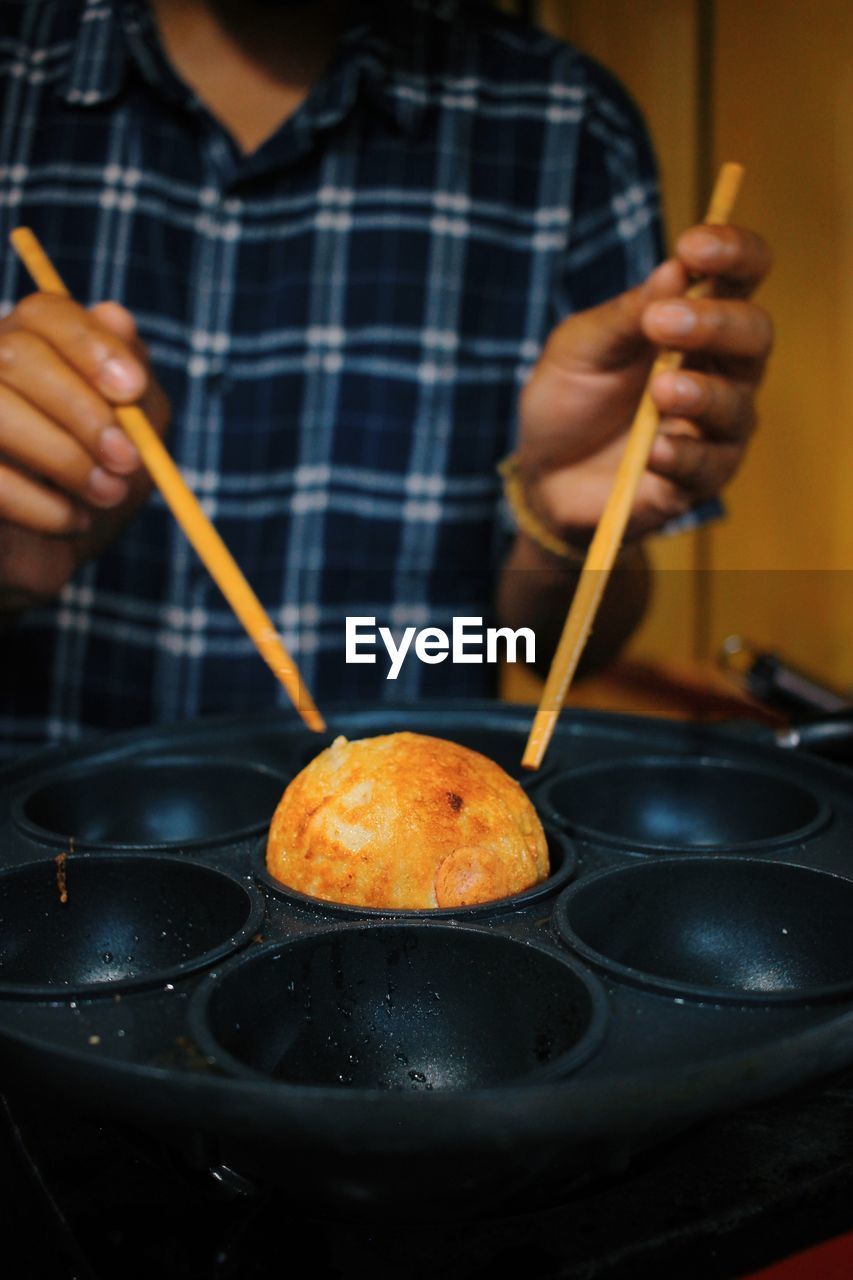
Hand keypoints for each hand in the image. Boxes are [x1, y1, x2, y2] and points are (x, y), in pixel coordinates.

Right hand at [0, 294, 169, 612]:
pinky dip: (40, 503)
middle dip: (84, 411)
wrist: (49, 556)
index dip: (91, 345)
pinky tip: (70, 519)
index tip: (133, 390)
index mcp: (24, 346)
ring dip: (66, 458)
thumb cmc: (94, 486)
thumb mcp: (134, 436)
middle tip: (127, 460)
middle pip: (16, 353)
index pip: (45, 313)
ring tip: (107, 494)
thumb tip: (116, 316)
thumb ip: (134, 384)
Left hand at [517, 224, 772, 543]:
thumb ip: (624, 315)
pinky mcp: (699, 479)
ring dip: (702, 393)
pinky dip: (683, 455)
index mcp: (698, 322)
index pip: (742, 275)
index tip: (692, 245)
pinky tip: (654, 449)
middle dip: (716, 323)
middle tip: (661, 323)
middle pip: (755, 335)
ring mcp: (715, 427)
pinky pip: (708, 467)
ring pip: (737, 405)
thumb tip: (674, 269)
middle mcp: (721, 369)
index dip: (732, 253)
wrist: (544, 475)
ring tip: (661, 390)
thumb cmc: (569, 399)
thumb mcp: (579, 347)